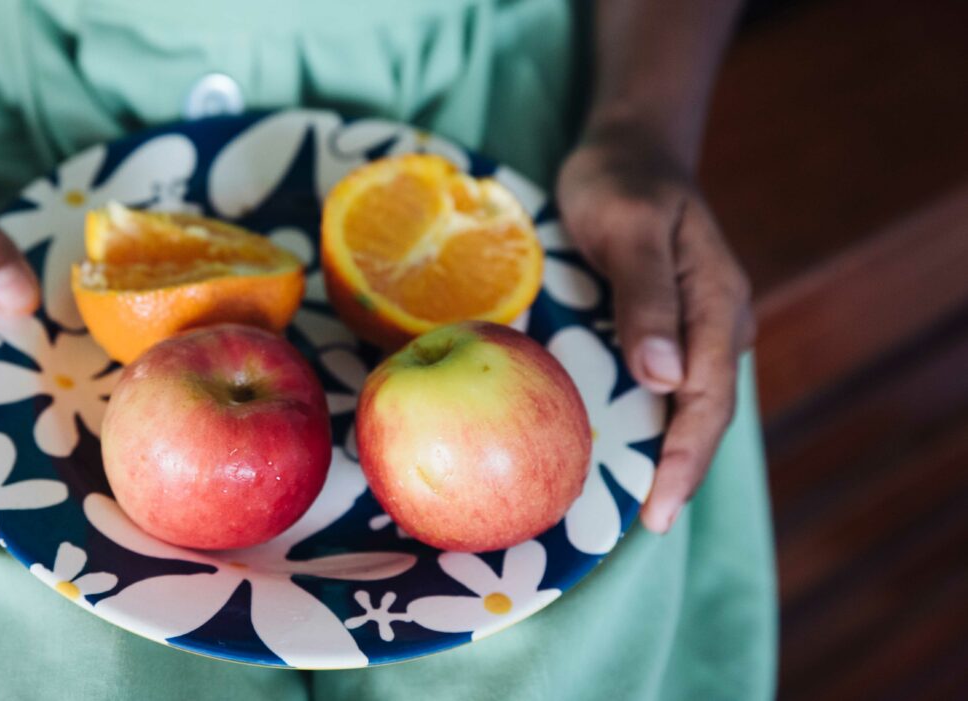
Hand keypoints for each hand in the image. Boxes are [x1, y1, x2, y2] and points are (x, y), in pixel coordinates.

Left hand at [556, 121, 755, 532]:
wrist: (630, 149)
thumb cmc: (623, 182)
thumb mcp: (629, 228)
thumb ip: (647, 299)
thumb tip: (665, 378)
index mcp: (718, 304)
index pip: (706, 400)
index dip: (684, 459)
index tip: (657, 509)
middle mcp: (717, 324)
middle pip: (703, 414)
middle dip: (678, 472)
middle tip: (644, 525)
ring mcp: (697, 328)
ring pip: (686, 405)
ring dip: (664, 453)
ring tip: (629, 506)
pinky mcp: (670, 326)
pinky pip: (665, 385)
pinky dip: (648, 422)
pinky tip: (618, 449)